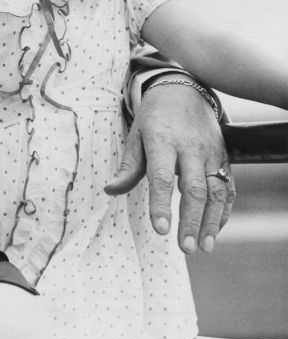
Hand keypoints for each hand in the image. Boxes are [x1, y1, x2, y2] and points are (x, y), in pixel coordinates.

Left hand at [105, 77, 233, 252]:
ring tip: (203, 247)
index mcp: (163, 141)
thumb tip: (109, 190)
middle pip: (195, 189)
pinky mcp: (224, 159)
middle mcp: (191, 148)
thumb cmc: (154, 117)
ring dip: (211, 221)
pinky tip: (213, 230)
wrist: (184, 90)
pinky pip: (228, 189)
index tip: (160, 229)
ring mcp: (211, 154)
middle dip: (191, 220)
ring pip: (217, 191)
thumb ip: (128, 166)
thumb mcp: (135, 135)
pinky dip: (223, 211)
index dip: (161, 204)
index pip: (162, 176)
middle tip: (185, 248)